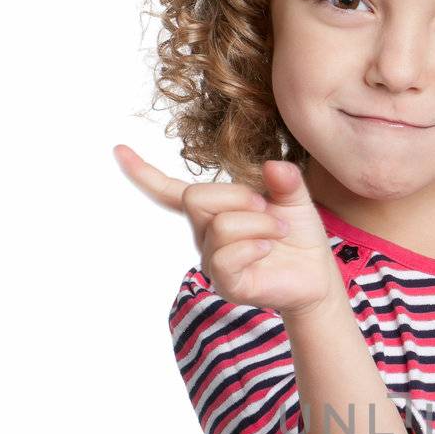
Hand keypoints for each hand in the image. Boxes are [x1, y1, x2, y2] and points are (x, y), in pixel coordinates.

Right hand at [113, 145, 340, 316]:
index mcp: (213, 210)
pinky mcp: (225, 283)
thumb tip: (273, 167)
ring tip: (279, 233)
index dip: (144, 173)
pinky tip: (268, 249)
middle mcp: (204, 234)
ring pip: (219, 226)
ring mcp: (212, 260)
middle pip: (196, 198)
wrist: (316, 274)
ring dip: (258, 224)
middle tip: (268, 209)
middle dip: (238, 196)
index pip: (170, 191)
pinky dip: (254, 246)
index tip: (119, 150)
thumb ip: (283, 179)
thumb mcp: (294, 198)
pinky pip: (225, 257)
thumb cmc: (298, 235)